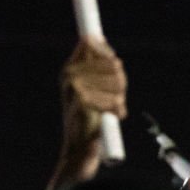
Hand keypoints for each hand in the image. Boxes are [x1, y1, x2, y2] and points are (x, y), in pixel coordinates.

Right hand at [48, 37, 127, 189]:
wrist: (79, 152)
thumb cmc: (88, 120)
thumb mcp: (91, 88)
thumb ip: (94, 64)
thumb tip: (95, 38)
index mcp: (69, 68)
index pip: (92, 43)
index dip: (107, 55)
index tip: (114, 68)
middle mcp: (68, 75)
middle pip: (112, 63)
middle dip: (120, 82)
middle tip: (114, 99)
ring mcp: (74, 88)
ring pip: (117, 81)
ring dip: (120, 98)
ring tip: (111, 110)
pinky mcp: (82, 103)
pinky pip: (114, 100)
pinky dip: (118, 111)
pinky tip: (112, 118)